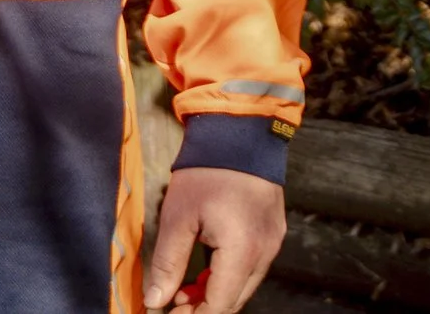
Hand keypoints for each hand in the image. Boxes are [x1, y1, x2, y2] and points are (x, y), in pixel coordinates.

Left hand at [144, 166, 285, 311]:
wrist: (240, 132)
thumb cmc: (207, 171)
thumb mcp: (178, 217)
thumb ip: (167, 264)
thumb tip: (155, 300)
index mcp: (242, 251)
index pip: (219, 306)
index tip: (168, 313)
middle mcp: (265, 252)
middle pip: (234, 301)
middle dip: (203, 307)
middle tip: (173, 301)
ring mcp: (273, 242)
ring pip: (244, 286)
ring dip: (216, 292)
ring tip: (185, 286)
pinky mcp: (274, 232)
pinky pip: (252, 267)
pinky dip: (230, 275)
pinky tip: (207, 267)